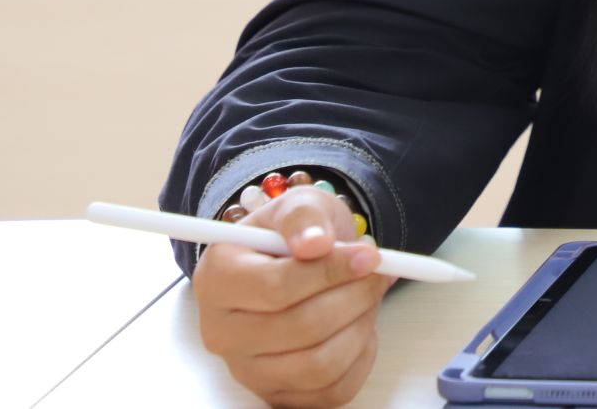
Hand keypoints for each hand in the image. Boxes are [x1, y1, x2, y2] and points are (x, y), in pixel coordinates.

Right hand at [193, 183, 397, 407]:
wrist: (296, 264)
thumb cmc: (294, 236)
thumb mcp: (297, 206)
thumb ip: (304, 217)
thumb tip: (317, 243)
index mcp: (217, 280)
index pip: (276, 288)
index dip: (331, 272)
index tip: (370, 255)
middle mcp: (221, 333)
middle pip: (301, 328)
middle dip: (355, 296)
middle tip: (379, 272)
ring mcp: (246, 370)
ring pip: (319, 365)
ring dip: (361, 326)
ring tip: (368, 296)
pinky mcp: (276, 395)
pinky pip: (332, 392)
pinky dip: (360, 357)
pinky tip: (358, 326)